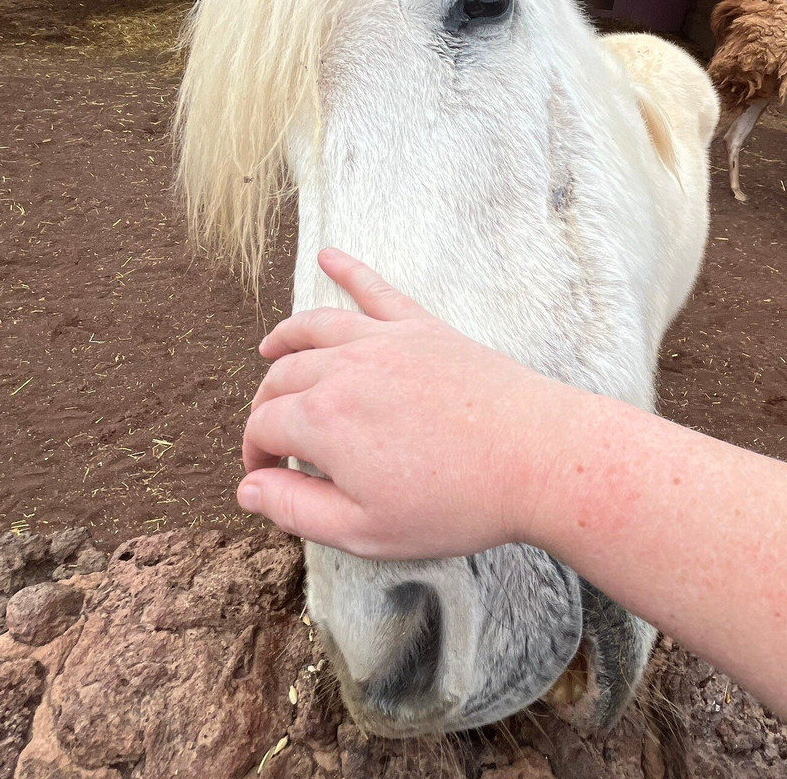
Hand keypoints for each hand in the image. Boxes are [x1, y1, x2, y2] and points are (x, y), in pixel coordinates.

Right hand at [239, 248, 569, 558]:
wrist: (538, 459)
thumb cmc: (458, 503)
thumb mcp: (366, 531)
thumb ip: (297, 509)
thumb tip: (248, 490)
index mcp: (324, 421)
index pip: (264, 428)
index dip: (255, 455)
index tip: (265, 477)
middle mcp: (345, 370)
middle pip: (283, 377)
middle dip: (266, 408)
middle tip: (272, 437)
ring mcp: (387, 342)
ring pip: (316, 328)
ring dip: (285, 338)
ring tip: (268, 349)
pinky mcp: (425, 330)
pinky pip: (377, 290)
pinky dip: (350, 269)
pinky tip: (330, 255)